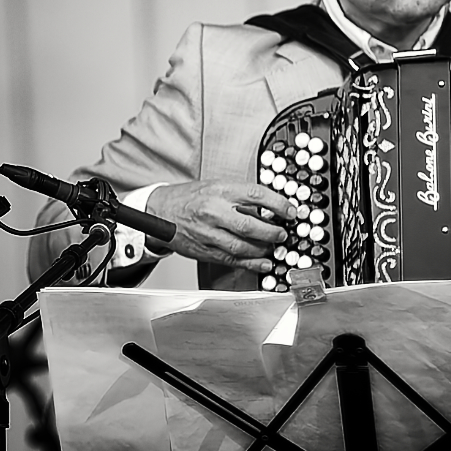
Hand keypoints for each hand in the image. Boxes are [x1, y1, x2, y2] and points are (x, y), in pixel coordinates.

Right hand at [145, 181, 295, 272]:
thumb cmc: (189, 197)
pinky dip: (251, 263)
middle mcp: (214, 212)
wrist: (160, 211)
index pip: (256, 195)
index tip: (290, 212)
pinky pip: (232, 259)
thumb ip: (241, 197)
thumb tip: (270, 208)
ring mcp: (208, 233)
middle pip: (250, 225)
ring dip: (264, 249)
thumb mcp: (216, 186)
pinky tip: (263, 263)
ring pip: (242, 246)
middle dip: (273, 232)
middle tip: (283, 234)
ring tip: (274, 247)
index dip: (278, 204)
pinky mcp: (205, 250)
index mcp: (219, 190)